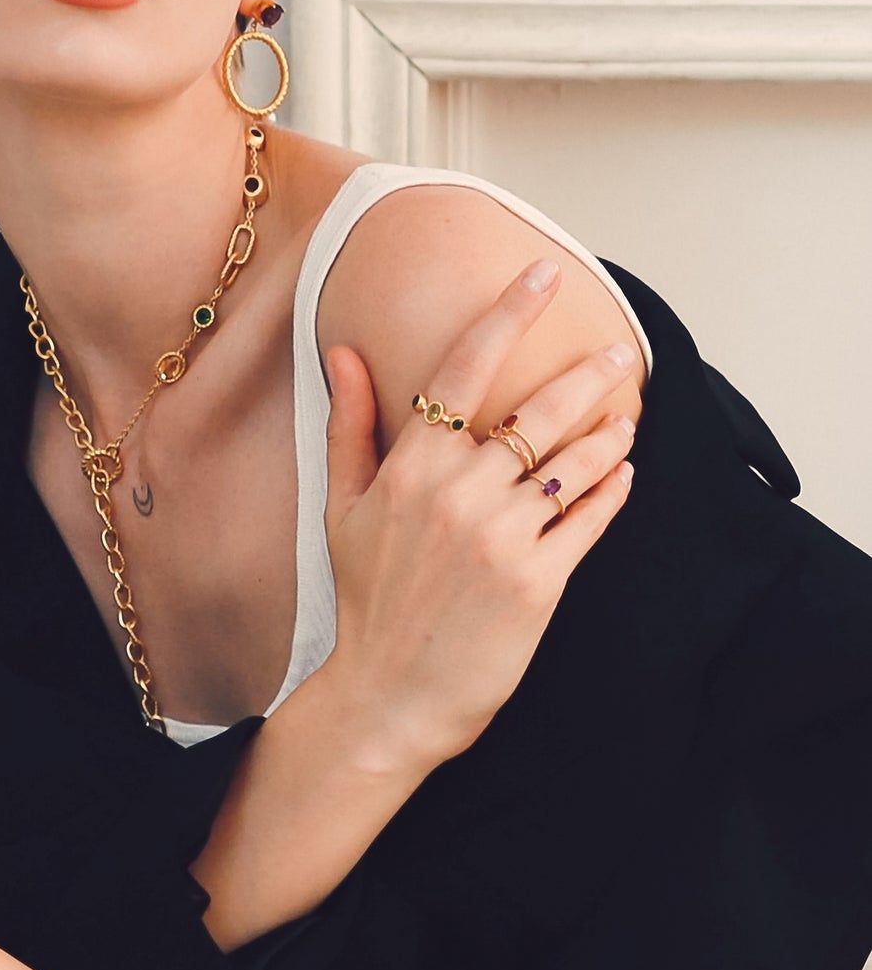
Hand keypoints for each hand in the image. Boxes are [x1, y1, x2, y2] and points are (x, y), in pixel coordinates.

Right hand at [319, 259, 637, 773]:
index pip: (463, 369)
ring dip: (607, 433)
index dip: (507, 314)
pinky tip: (623, 473)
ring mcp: (498, 536)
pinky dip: (610, 491)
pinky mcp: (536, 582)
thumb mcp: (342, 506)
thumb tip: (342, 349)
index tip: (541, 274)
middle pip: (534, 411)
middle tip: (619, 349)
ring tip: (627, 414)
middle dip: (586, 374)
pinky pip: (586, 521)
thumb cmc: (366, 597)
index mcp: (409, 466)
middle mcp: (455, 492)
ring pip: (570, 464)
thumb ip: (350, 423)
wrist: (387, 695)